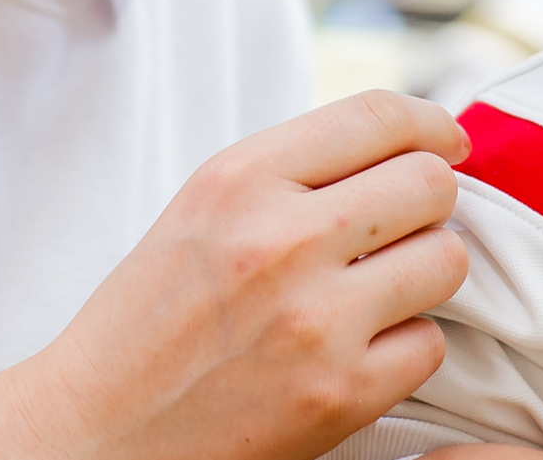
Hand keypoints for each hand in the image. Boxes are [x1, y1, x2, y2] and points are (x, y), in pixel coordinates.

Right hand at [0, 91, 471, 459]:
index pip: (378, 115)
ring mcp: (317, 319)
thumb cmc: (151, 319)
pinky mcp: (342, 393)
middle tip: (401, 229)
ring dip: (423, 274)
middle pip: (430, 185)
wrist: (96, 433)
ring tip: (377, 291)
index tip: (445, 143)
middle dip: (429, 203)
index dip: (430, 124)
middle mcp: (282, 238)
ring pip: (446, 261)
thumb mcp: (204, 209)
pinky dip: (405, 347)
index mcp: (241, 178)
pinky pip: (430, 343)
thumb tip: (412, 144)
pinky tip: (358, 350)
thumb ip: (297, 171)